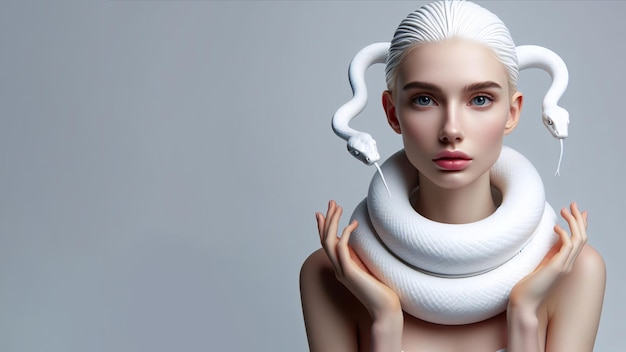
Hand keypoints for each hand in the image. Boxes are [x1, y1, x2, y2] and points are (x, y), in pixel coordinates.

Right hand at [316, 200, 400, 318]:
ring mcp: (342, 271)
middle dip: (327, 219)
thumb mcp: (370, 270)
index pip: (328, 244)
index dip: (323, 227)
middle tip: (331, 203)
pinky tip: (354, 224)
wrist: (386, 310)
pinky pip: (342, 249)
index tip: (323, 212)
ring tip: (338, 207)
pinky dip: (345, 234)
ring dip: (332, 222)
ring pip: (328, 242)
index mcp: (342, 268)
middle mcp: (339, 269)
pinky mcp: (350, 272)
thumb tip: (364, 246)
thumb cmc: (383, 292)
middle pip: (325, 239)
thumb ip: (363, 260)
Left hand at [509, 202, 587, 310]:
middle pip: (582, 238)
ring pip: (580, 240)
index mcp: (563, 263)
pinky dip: (564, 234)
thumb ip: (543, 253)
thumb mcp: (537, 264)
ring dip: (574, 223)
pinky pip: (568, 247)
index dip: (580, 226)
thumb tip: (544, 240)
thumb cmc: (526, 286)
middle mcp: (567, 264)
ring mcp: (564, 267)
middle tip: (574, 204)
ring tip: (566, 210)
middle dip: (579, 219)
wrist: (523, 302)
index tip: (579, 212)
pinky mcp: (557, 268)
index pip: (578, 241)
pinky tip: (555, 228)